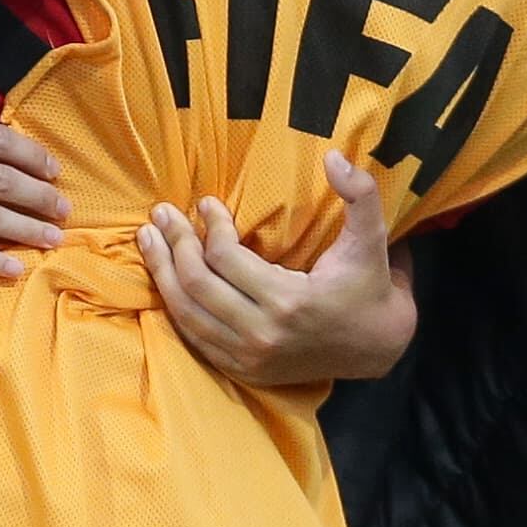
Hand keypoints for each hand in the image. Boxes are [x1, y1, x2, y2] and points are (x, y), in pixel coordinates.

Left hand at [137, 152, 413, 385]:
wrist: (378, 349)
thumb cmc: (370, 287)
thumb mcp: (371, 240)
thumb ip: (360, 195)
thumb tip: (334, 156)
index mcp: (289, 301)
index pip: (225, 257)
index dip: (210, 225)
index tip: (206, 201)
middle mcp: (261, 334)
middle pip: (195, 283)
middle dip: (173, 243)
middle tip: (161, 213)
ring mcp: (248, 357)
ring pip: (185, 312)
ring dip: (161, 272)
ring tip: (148, 238)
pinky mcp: (242, 370)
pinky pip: (193, 336)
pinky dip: (174, 304)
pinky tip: (163, 276)